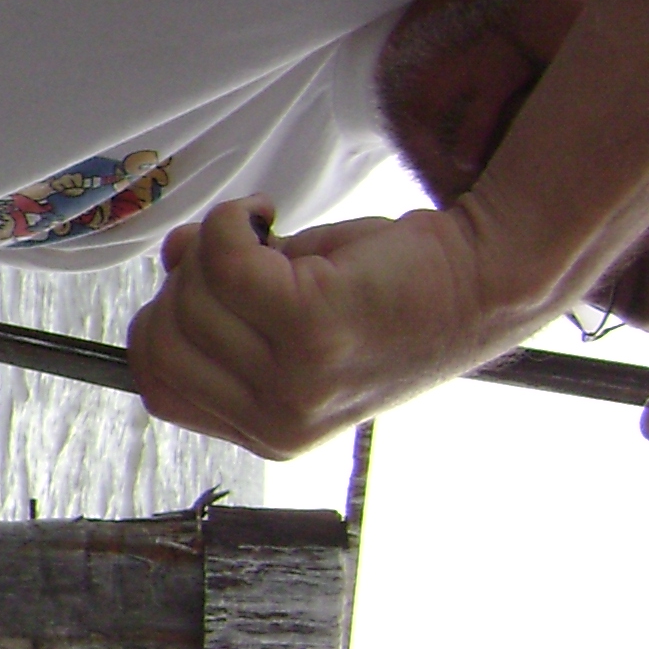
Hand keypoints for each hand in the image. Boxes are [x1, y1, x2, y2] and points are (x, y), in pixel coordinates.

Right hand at [126, 196, 529, 457]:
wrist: (487, 280)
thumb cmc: (394, 295)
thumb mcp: (295, 322)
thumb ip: (226, 308)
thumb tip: (172, 255)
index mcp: (272, 434)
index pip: (161, 393)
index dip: (163, 330)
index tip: (199, 291)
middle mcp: (279, 421)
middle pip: (164, 340)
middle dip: (186, 284)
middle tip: (241, 257)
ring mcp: (294, 380)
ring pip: (191, 293)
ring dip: (218, 245)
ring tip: (270, 239)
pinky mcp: (311, 324)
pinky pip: (223, 257)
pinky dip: (234, 221)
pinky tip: (267, 214)